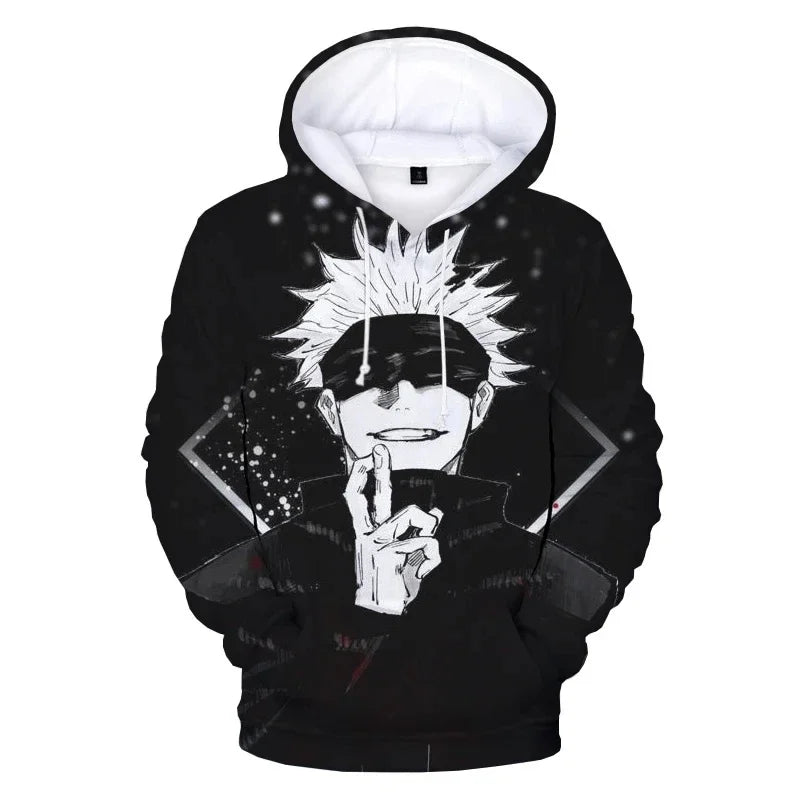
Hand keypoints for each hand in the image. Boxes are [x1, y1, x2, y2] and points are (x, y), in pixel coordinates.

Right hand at [344, 444, 442, 614]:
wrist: (380, 615)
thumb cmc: (393, 584)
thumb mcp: (406, 556)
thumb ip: (417, 533)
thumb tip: (437, 510)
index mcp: (366, 533)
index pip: (356, 501)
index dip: (359, 478)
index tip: (364, 458)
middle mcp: (367, 535)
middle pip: (372, 497)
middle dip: (377, 471)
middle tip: (378, 449)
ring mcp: (376, 544)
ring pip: (412, 514)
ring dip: (427, 525)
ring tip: (424, 548)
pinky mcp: (390, 554)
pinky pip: (427, 542)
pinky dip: (432, 557)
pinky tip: (422, 573)